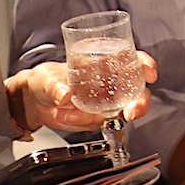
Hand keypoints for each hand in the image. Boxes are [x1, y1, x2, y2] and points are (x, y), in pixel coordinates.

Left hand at [5, 52, 158, 133]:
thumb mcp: (47, 77)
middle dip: (139, 104)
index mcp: (105, 62)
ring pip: (119, 114)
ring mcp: (106, 103)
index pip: (135, 60)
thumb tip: (65, 94)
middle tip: (130, 113)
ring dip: (93, 117)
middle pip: (138, 92)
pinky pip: (98, 124)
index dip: (146, 65)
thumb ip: (55, 85)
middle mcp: (112, 82)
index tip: (149, 73)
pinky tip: (65, 116)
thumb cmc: (45, 79)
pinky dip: (82, 123)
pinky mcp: (97, 118)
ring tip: (66, 112)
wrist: (36, 101)